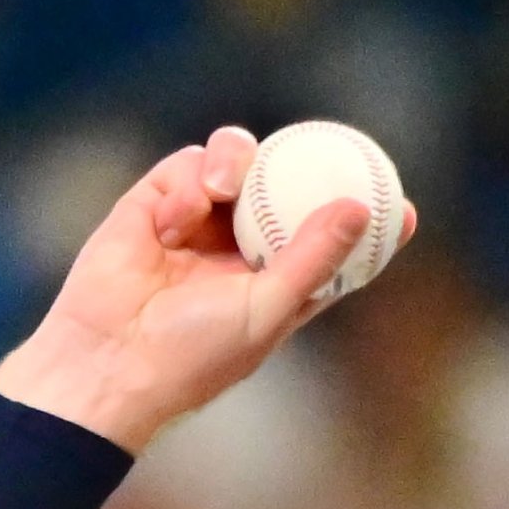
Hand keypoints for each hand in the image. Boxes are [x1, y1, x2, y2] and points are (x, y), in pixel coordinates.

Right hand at [0, 128, 400, 454]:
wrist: (107, 360)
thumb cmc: (190, 356)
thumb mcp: (266, 310)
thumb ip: (313, 259)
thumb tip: (361, 210)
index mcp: (274, 292)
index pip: (330, 253)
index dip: (366, 231)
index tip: (402, 209)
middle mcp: (239, 255)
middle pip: (289, 195)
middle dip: (315, 170)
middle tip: (346, 148)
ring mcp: (198, 227)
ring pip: (240, 166)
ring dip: (239, 163)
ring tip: (226, 186)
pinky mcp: (156, 205)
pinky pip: (189, 165)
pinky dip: (191, 179)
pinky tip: (181, 211)